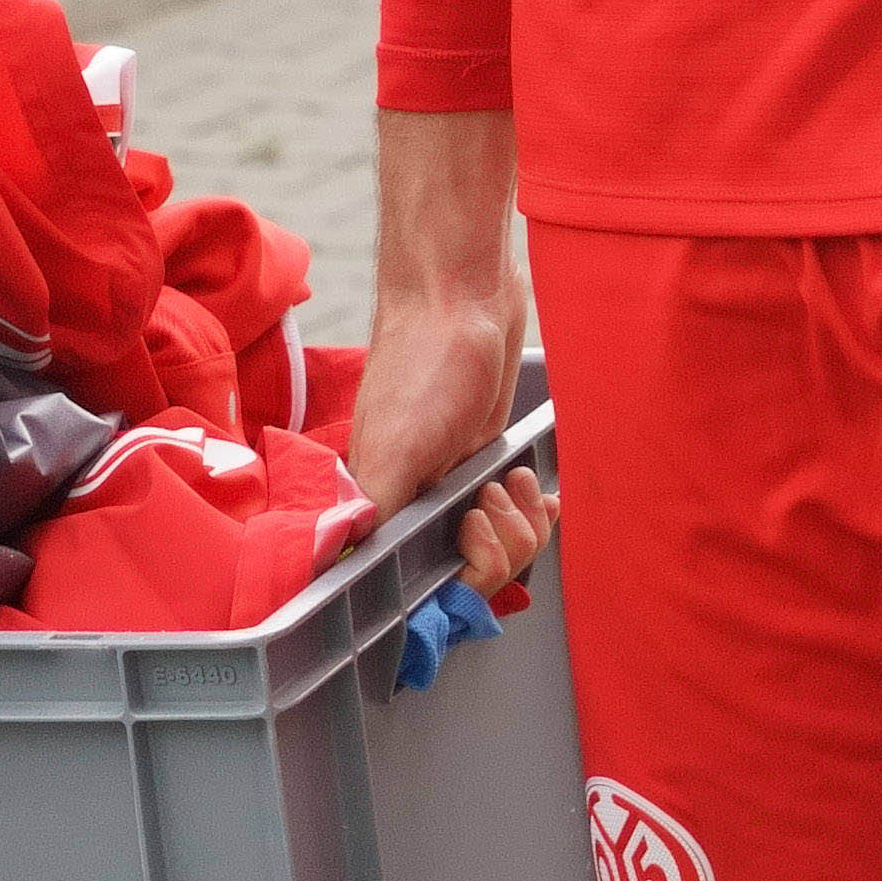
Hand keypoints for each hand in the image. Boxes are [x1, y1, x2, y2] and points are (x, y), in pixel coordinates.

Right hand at [351, 286, 555, 592]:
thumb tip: (339, 575)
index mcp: (382, 507)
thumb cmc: (422, 364)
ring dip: (522, 522)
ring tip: (516, 482)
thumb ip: (374, 513)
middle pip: (468, 573)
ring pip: (499, 547)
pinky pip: (515, 513)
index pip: (417, 585)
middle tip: (492, 499)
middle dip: (498, 546)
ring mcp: (453, 484)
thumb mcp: (394, 449)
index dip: (458, 578)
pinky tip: (543, 495)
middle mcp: (413, 502)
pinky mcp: (485, 461)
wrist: (462, 295)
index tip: (472, 539)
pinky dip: (535, 509)